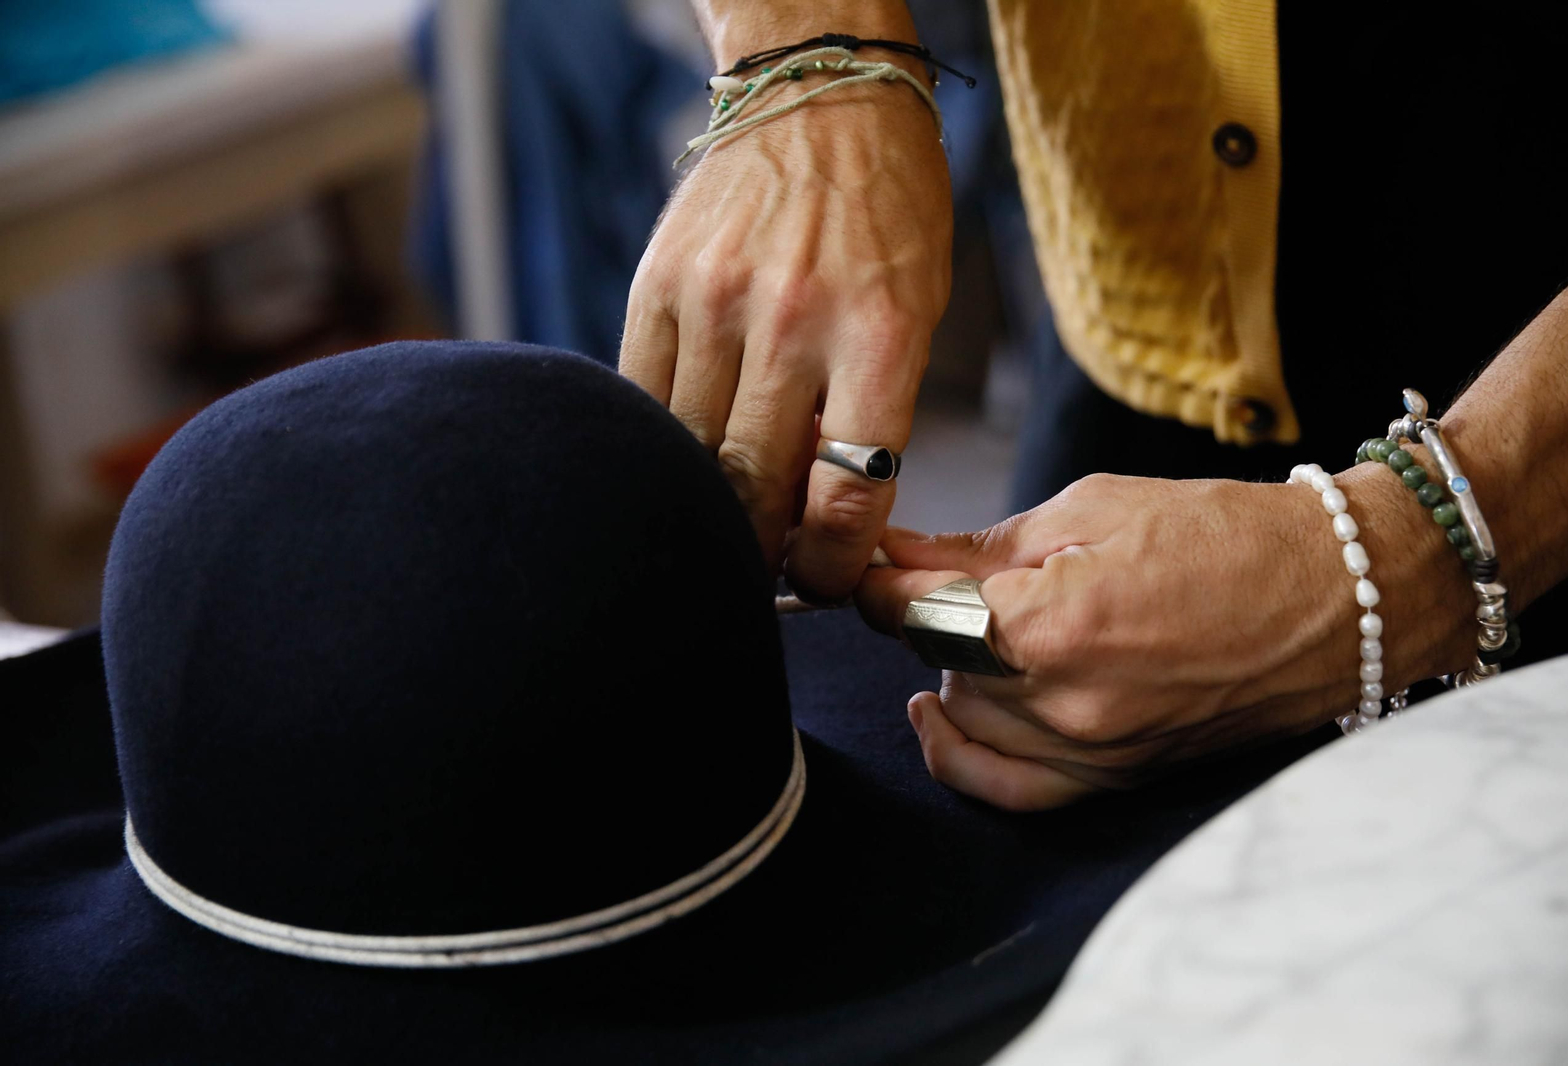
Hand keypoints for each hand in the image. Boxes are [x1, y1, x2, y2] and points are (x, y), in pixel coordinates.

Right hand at [620, 59, 951, 601]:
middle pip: (753, 488)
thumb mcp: (918, 314)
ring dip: (710, 501)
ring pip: (691, 455)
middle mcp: (791, 319)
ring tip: (730, 512)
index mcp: (879, 333)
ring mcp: (713, 301)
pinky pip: (645, 402)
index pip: (847, 493)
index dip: (832, 564)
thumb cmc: (887, 217)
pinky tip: (691, 450)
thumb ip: (874, 416)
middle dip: (760, 549)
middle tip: (767, 565)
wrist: (821, 98)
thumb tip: (821, 523)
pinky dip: (667, 444)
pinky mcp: (655, 287)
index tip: (823, 581)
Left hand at [854, 469, 1478, 809]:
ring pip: (963, 721)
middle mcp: (1065, 704)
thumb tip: (893, 555)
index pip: (913, 612)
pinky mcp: (1115, 777)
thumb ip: (980, 547)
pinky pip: (1009, 790)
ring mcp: (1092, 752)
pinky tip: (940, 714)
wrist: (1336, 599)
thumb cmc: (1224, 534)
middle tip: (929, 574)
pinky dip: (962, 756)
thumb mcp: (1092, 508)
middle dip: (920, 614)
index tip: (868, 561)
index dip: (877, 581)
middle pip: (933, 663)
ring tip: (969, 625)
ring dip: (946, 671)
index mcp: (1053, 622)